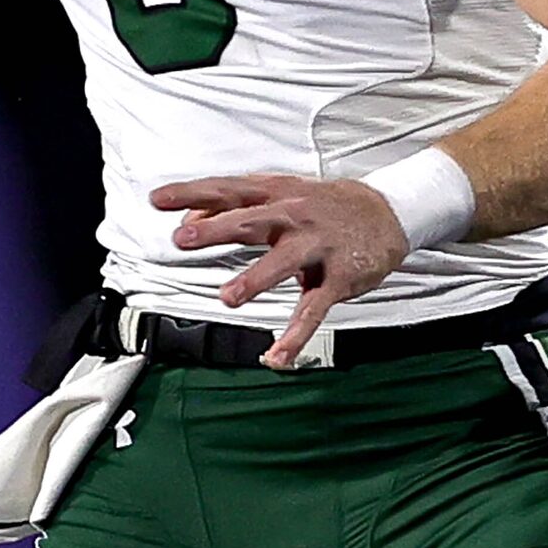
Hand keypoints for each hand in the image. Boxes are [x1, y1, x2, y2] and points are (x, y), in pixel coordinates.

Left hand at [149, 172, 408, 370]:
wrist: (389, 211)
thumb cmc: (323, 204)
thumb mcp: (281, 194)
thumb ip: (235, 208)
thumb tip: (189, 220)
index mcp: (275, 194)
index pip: (227, 190)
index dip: (192, 193)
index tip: (157, 199)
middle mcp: (294, 215)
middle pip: (250, 220)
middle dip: (216, 229)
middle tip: (183, 239)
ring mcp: (317, 245)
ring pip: (282, 262)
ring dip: (254, 280)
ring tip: (228, 298)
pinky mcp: (339, 276)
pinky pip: (314, 309)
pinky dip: (295, 336)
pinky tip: (276, 357)